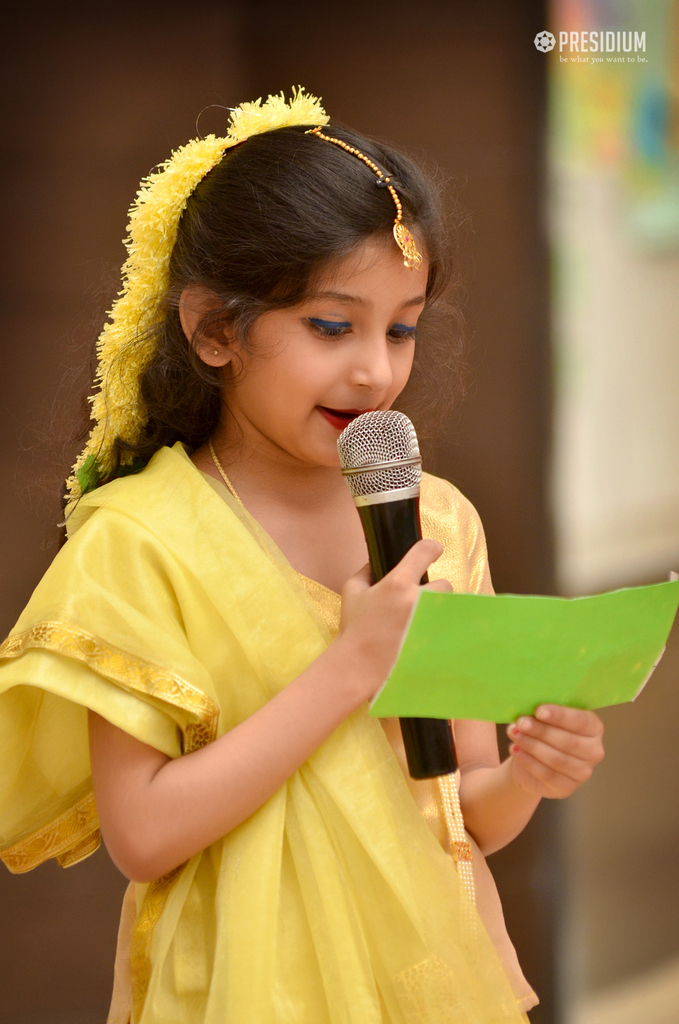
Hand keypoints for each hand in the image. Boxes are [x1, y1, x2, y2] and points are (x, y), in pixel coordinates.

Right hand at [338, 539, 451, 697]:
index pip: (425, 551)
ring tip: (420, 620)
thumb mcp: (352, 591)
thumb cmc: (354, 628)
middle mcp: (417, 599)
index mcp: (397, 583)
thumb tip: (377, 562)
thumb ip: (367, 571)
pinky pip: (447, 627)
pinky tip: (424, 635)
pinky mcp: (436, 641)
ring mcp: (429, 621)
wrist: (358, 666)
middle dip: (433, 590)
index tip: (434, 550)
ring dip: (437, 610)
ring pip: (447, 606)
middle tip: (418, 601)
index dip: (431, 548)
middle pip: (444, 584)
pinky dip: (438, 628)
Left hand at [506, 705, 604, 798]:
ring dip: (532, 745)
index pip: (581, 721)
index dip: (560, 715)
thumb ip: (544, 713)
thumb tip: (529, 711)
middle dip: (541, 731)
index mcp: (594, 728)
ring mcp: (583, 772)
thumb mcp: (547, 718)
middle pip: (568, 741)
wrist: (534, 759)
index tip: (538, 711)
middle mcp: (594, 751)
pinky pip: (547, 774)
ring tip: (514, 734)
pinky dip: (528, 761)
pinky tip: (515, 749)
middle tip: (521, 723)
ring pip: (557, 759)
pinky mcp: (568, 787)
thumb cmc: (543, 731)